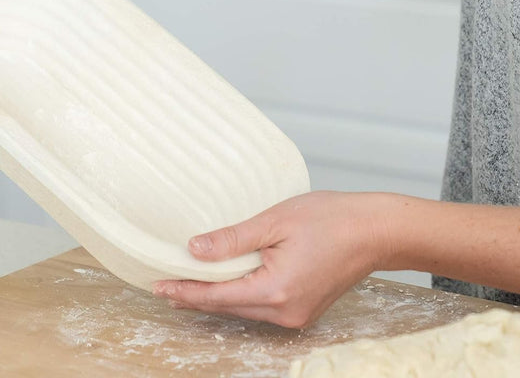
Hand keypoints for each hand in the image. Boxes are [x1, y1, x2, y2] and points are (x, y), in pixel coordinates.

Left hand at [153, 191, 394, 328]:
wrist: (375, 231)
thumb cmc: (330, 218)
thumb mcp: (274, 222)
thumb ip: (232, 239)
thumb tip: (194, 250)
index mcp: (275, 291)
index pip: (216, 296)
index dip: (184, 291)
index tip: (157, 285)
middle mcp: (285, 312)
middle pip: (227, 307)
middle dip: (194, 297)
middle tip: (162, 286)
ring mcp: (296, 315)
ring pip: (243, 309)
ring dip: (214, 298)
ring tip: (185, 286)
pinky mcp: (303, 309)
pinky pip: (260, 307)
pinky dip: (237, 296)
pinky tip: (223, 285)